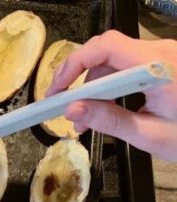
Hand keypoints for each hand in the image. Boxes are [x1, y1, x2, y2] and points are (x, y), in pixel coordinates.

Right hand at [46, 30, 176, 161]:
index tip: (56, 91)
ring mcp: (164, 55)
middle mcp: (161, 51)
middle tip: (62, 106)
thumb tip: (72, 110)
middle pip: (106, 52)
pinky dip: (110, 86)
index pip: (106, 47)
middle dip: (79, 78)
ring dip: (93, 86)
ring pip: (114, 60)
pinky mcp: (165, 63)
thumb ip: (109, 120)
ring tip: (83, 119)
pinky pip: (128, 67)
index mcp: (159, 66)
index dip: (74, 64)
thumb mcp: (149, 135)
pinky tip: (104, 109)